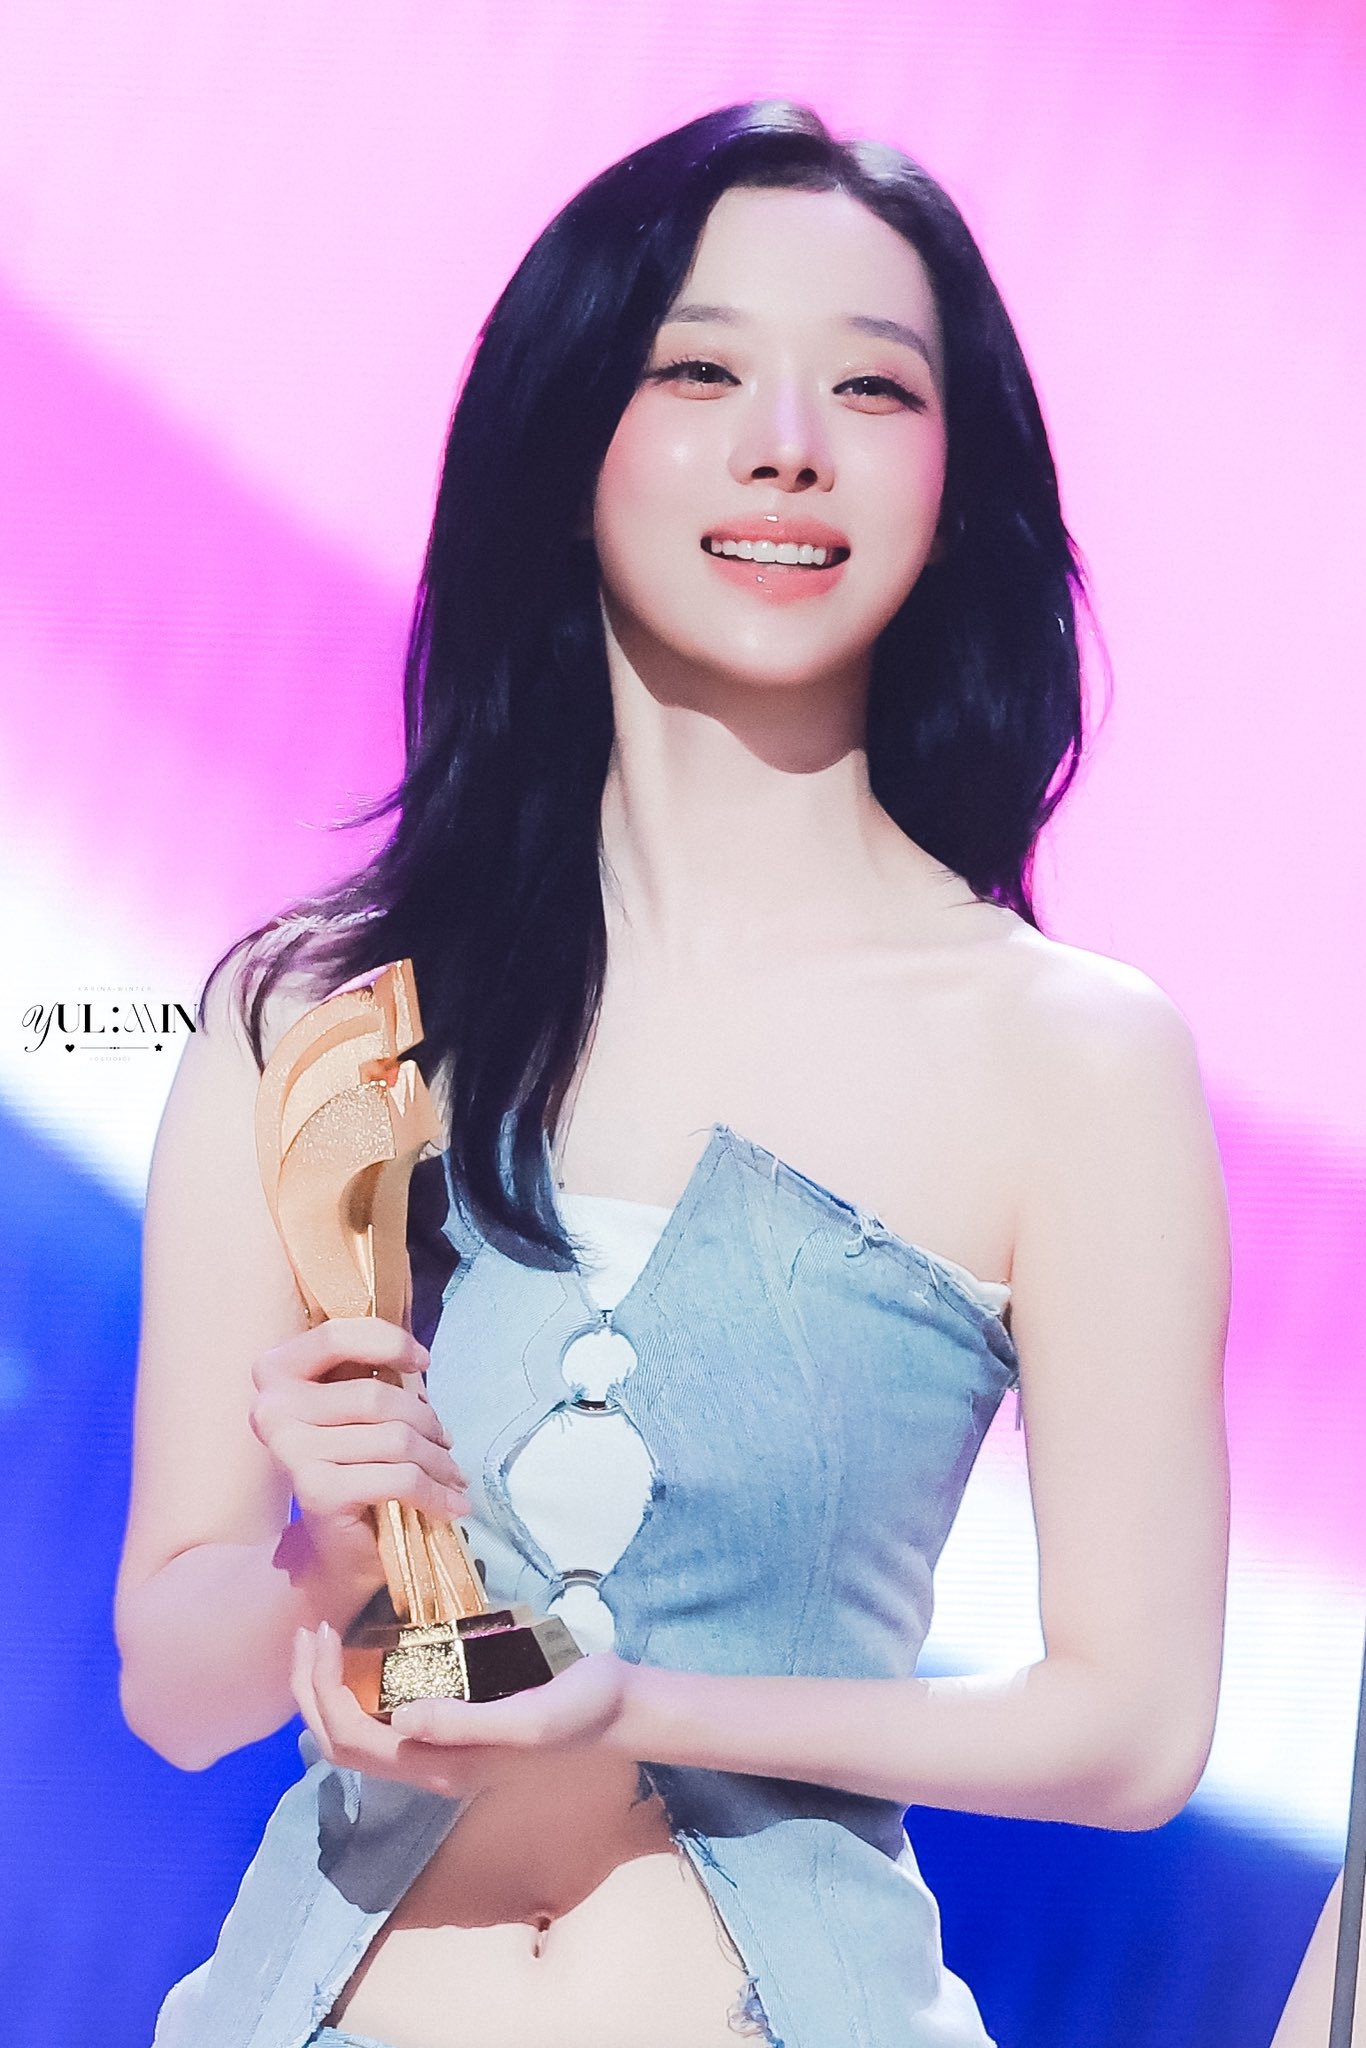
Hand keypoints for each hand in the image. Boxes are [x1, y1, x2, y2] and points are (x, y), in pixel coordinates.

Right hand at [250, 1318, 470, 1582]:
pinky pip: (398, 1478)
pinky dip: (435, 1492)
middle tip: (445, 1441)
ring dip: (437, 1459)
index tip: (422, 1362)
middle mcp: (272, 1409)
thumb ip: (370, 1372)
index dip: (388, 1342)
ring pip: (395, 1438)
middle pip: (375, 1395)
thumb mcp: (356, 1406)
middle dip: (425, 1420)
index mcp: (275, 1373)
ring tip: (451, 1473)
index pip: (336, 1337)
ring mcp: (291, 1452)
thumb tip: (418, 1361)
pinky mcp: (317, 1492)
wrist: (331, 1548)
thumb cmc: (351, 1463)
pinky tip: (452, 1504)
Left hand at [291, 1621, 630, 1799]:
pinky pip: (386, 1716)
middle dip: (312, 1692)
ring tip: (324, 1639)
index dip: (324, 1693)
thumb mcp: (529, 1717)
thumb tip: (399, 1717)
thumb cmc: (580, 1709)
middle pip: (344, 1743)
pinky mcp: (456, 1725)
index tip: (324, 1635)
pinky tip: (367, 1652)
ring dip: (329, 1691)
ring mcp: (443, 1748)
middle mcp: (433, 1764)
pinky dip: (360, 1686)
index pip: (354, 1741)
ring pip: (360, 1732)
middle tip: (310, 1631)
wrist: (621, 1709)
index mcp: (442, 1767)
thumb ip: (465, 1723)